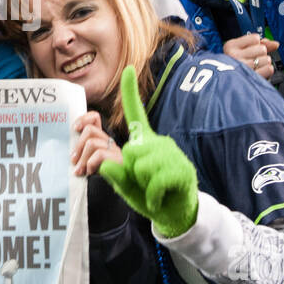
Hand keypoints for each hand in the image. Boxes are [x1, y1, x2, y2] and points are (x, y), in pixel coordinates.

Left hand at [71, 111, 122, 175]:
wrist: (111, 196)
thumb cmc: (96, 180)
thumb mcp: (85, 163)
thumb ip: (79, 155)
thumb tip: (67, 152)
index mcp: (100, 140)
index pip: (95, 118)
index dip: (84, 119)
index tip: (75, 128)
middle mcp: (108, 142)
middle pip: (90, 130)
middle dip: (78, 146)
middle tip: (73, 161)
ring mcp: (114, 150)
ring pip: (92, 143)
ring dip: (82, 158)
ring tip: (80, 171)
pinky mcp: (118, 160)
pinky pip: (99, 154)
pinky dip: (91, 164)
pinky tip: (90, 173)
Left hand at [99, 66, 197, 237]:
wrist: (174, 214)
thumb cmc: (148, 195)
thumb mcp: (126, 185)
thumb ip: (112, 174)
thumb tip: (101, 164)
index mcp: (144, 141)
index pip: (135, 114)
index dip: (130, 91)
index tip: (127, 69)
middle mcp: (158, 142)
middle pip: (129, 150)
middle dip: (127, 171)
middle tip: (140, 182)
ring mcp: (172, 154)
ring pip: (141, 166)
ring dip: (142, 184)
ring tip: (152, 189)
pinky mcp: (181, 170)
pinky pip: (154, 182)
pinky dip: (152, 196)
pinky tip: (158, 198)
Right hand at [223, 33, 278, 80]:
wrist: (229, 84)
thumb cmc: (237, 65)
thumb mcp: (243, 50)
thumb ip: (261, 44)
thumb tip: (276, 44)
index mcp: (230, 46)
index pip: (255, 38)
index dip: (255, 45)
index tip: (247, 51)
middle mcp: (234, 56)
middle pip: (262, 49)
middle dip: (260, 55)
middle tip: (250, 61)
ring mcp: (242, 67)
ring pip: (267, 59)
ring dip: (263, 64)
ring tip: (253, 68)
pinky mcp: (251, 77)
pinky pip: (269, 69)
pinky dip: (267, 71)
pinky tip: (258, 72)